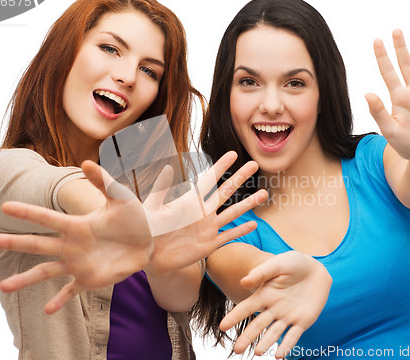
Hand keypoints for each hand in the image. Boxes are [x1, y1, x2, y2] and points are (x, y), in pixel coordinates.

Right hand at [0, 160, 152, 313]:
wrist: (149, 239)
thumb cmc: (134, 217)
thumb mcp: (120, 198)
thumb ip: (104, 181)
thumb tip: (86, 161)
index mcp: (77, 225)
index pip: (47, 218)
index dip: (28, 212)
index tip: (6, 206)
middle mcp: (72, 245)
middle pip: (38, 244)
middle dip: (14, 242)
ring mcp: (78, 264)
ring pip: (46, 271)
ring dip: (26, 278)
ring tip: (4, 287)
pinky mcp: (89, 279)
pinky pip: (70, 291)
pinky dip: (59, 301)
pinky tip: (47, 310)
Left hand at [144, 151, 267, 275]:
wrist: (148, 255)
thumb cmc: (146, 229)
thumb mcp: (152, 207)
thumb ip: (160, 189)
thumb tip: (167, 167)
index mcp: (190, 201)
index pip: (209, 179)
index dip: (221, 166)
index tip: (233, 153)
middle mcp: (202, 212)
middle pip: (226, 191)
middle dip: (240, 177)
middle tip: (254, 163)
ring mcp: (208, 228)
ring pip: (233, 212)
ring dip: (248, 203)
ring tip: (263, 193)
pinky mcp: (209, 244)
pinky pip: (229, 236)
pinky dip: (241, 231)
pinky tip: (254, 224)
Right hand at [219, 251, 330, 357]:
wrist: (315, 268)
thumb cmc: (292, 263)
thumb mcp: (276, 264)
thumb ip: (261, 273)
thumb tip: (243, 282)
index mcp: (264, 295)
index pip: (246, 308)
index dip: (234, 317)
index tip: (222, 327)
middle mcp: (273, 308)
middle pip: (258, 325)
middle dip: (247, 337)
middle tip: (237, 350)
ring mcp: (287, 316)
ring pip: (274, 333)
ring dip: (266, 343)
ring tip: (258, 352)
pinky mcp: (303, 321)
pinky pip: (294, 336)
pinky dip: (287, 345)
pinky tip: (279, 355)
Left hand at [365, 29, 409, 161]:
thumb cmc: (407, 147)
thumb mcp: (390, 130)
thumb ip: (378, 112)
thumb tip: (366, 93)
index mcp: (398, 98)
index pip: (388, 72)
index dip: (382, 57)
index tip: (375, 41)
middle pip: (405, 65)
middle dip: (400, 49)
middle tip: (395, 31)